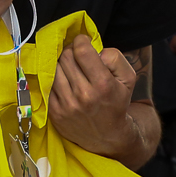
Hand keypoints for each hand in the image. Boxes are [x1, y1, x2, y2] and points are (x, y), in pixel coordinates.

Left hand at [50, 36, 139, 156]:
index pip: (81, 51)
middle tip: (77, 55)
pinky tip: (64, 81)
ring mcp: (66, 105)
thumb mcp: (128, 78)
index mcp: (102, 84)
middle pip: (65, 57)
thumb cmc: (116, 102)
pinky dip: (54, 79)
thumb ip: (114, 57)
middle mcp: (83, 95)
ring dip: (61, 64)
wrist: (107, 135)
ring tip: (70, 68)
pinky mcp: (54, 112)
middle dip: (71, 51)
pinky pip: (47, 84)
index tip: (83, 42)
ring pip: (54, 68)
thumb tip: (94, 49)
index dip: (81, 41)